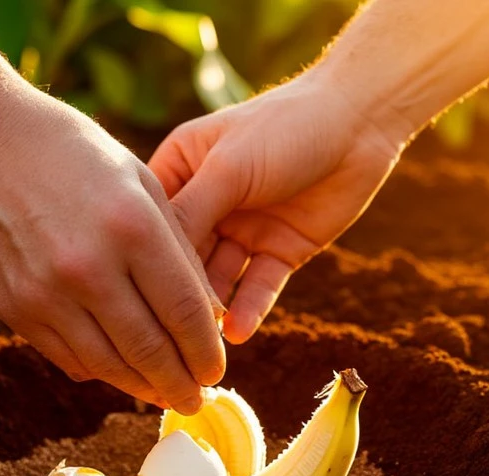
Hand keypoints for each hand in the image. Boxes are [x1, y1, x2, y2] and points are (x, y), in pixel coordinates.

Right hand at [0, 82, 224, 413]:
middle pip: (149, 350)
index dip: (206, 352)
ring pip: (107, 365)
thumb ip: (180, 251)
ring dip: (141, 388)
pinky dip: (99, 370)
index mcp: (131, 227)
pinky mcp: (13, 307)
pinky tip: (118, 372)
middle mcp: (88, 267)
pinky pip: (66, 356)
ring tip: (163, 395)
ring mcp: (45, 292)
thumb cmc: (75, 153)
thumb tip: (211, 317)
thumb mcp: (142, 183)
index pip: (184, 313)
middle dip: (180, 384)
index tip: (217, 371)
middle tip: (196, 400)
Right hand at [149, 71, 407, 342]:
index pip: (153, 222)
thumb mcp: (229, 167)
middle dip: (177, 291)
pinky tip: (238, 333)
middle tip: (166, 329)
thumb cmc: (284, 127)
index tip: (130, 292)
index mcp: (181, 169)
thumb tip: (151, 265)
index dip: (143, 255)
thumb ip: (191, 212)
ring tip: (201, 339)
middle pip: (183, 256)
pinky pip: (258, 286)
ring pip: (219, 278)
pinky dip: (249, 309)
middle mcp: (207, 202)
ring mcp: (242, 229)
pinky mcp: (278, 250)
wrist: (358, 123)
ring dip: (212, 308)